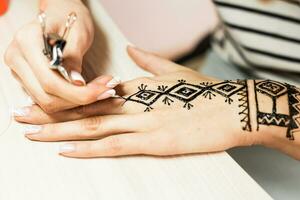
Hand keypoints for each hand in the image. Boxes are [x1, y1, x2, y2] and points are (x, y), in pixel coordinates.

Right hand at [4, 0, 119, 112]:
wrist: (61, 14)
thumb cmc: (71, 18)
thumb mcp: (79, 33)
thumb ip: (74, 57)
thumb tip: (76, 83)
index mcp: (27, 42)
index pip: (50, 80)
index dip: (78, 92)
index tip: (103, 89)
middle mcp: (17, 58)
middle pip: (47, 96)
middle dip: (80, 99)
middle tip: (107, 91)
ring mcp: (19, 71)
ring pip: (47, 102)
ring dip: (76, 102)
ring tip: (100, 90)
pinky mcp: (27, 80)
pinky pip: (48, 99)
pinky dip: (69, 100)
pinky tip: (87, 91)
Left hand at [15, 46, 260, 157]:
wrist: (235, 106)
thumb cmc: (206, 91)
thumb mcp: (176, 72)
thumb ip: (149, 61)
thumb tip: (132, 49)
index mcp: (138, 86)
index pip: (94, 93)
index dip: (66, 98)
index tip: (43, 100)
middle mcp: (135, 102)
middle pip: (85, 108)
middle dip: (51, 112)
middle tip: (20, 115)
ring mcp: (144, 122)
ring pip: (94, 126)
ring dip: (60, 130)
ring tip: (31, 132)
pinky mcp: (156, 140)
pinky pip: (115, 144)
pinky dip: (89, 148)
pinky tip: (66, 150)